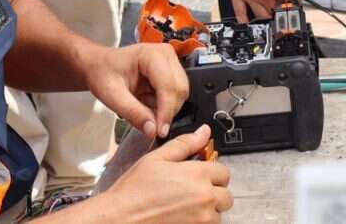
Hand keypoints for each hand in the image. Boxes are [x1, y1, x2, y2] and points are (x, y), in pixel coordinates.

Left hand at [84, 43, 188, 139]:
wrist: (98, 64)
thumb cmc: (102, 73)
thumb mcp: (111, 95)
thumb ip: (133, 113)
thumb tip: (153, 130)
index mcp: (151, 54)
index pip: (168, 86)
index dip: (166, 111)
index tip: (160, 132)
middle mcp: (166, 54)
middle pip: (179, 89)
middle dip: (168, 112)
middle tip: (153, 129)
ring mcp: (171, 62)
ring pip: (181, 93)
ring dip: (167, 109)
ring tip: (145, 114)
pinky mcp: (171, 71)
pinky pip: (176, 94)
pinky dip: (165, 106)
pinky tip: (148, 106)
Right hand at [104, 125, 232, 222]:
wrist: (119, 219)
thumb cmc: (134, 190)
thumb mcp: (157, 159)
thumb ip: (185, 144)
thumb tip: (204, 132)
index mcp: (198, 175)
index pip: (224, 172)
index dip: (212, 173)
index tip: (199, 176)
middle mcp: (205, 198)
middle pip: (226, 196)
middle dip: (213, 194)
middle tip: (192, 193)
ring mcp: (202, 220)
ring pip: (217, 215)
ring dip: (207, 212)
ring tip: (183, 208)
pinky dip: (198, 223)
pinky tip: (180, 218)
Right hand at [223, 0, 307, 21]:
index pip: (291, 3)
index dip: (297, 5)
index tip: (298, 5)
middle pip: (276, 12)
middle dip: (283, 14)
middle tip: (286, 13)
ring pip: (260, 15)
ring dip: (268, 19)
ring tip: (272, 21)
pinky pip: (240, 12)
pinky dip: (243, 20)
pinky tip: (247, 25)